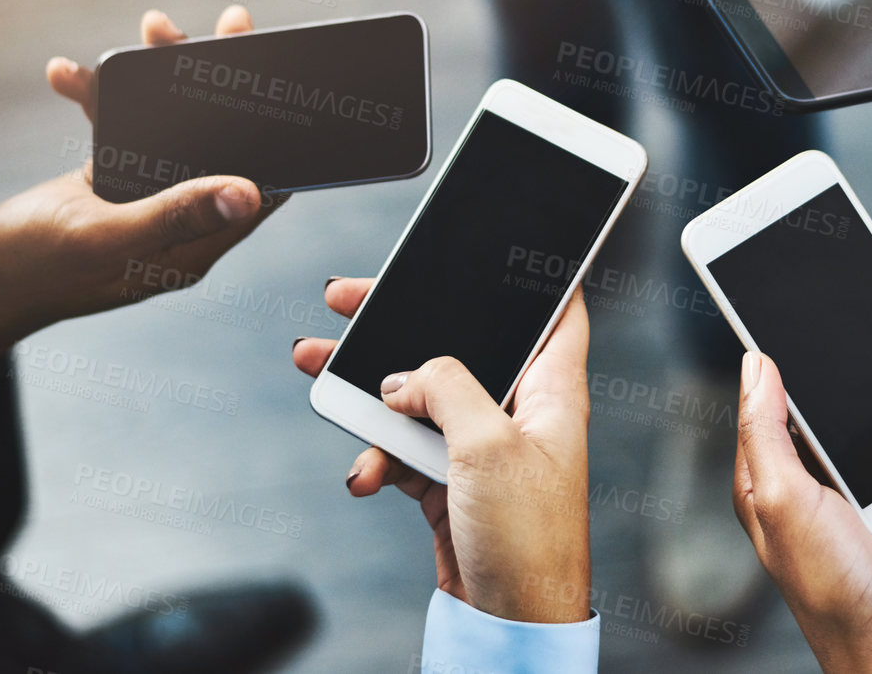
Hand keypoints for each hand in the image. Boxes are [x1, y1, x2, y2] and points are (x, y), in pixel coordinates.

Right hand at [0, 5, 276, 352]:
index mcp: (195, 244)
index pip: (260, 183)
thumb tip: (250, 194)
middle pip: (222, 141)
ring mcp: (148, 198)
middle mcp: (181, 220)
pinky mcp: (114, 181)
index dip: (278, 132)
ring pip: (174, 125)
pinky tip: (66, 74)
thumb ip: (174, 215)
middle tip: (231, 24)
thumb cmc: (34, 269)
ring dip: (159, 75)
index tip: (283, 73)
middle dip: (222, 81)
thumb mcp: (105, 237)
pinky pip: (121, 128)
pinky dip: (98, 98)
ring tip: (153, 26)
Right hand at [293, 281, 592, 623]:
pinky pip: (404, 447)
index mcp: (552, 389)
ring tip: (317, 366)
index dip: (525, 275)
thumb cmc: (528, 541)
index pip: (555, 310)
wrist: (510, 624)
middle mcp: (520, 410)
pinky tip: (364, 473)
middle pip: (462, 343)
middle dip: (403, 323)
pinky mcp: (451, 480)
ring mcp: (483, 446)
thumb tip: (406, 375)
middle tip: (348, 300)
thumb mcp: (488, 446)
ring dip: (370, 391)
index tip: (486, 247)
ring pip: (420, 395)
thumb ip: (446, 388)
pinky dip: (377, 456)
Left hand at [736, 284, 871, 673]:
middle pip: (832, 390)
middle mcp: (810, 477)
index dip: (777, 341)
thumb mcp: (783, 502)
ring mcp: (860, 488)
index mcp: (768, 474)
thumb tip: (754, 362)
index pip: (768, 392)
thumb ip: (766, 431)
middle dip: (851, 339)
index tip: (787, 292)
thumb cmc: (831, 593)